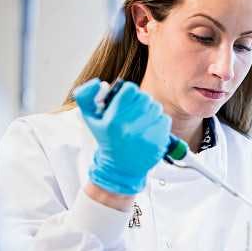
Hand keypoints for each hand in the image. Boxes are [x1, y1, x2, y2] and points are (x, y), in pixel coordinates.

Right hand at [75, 79, 170, 194]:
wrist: (120, 168)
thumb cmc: (106, 140)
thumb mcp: (90, 119)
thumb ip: (85, 96)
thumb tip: (98, 82)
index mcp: (113, 120)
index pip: (130, 89)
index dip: (128, 92)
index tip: (126, 99)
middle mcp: (130, 128)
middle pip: (145, 97)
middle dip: (140, 101)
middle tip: (135, 109)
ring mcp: (146, 136)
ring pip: (156, 107)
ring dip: (150, 111)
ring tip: (142, 120)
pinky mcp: (159, 142)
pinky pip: (165, 120)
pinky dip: (159, 121)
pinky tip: (149, 128)